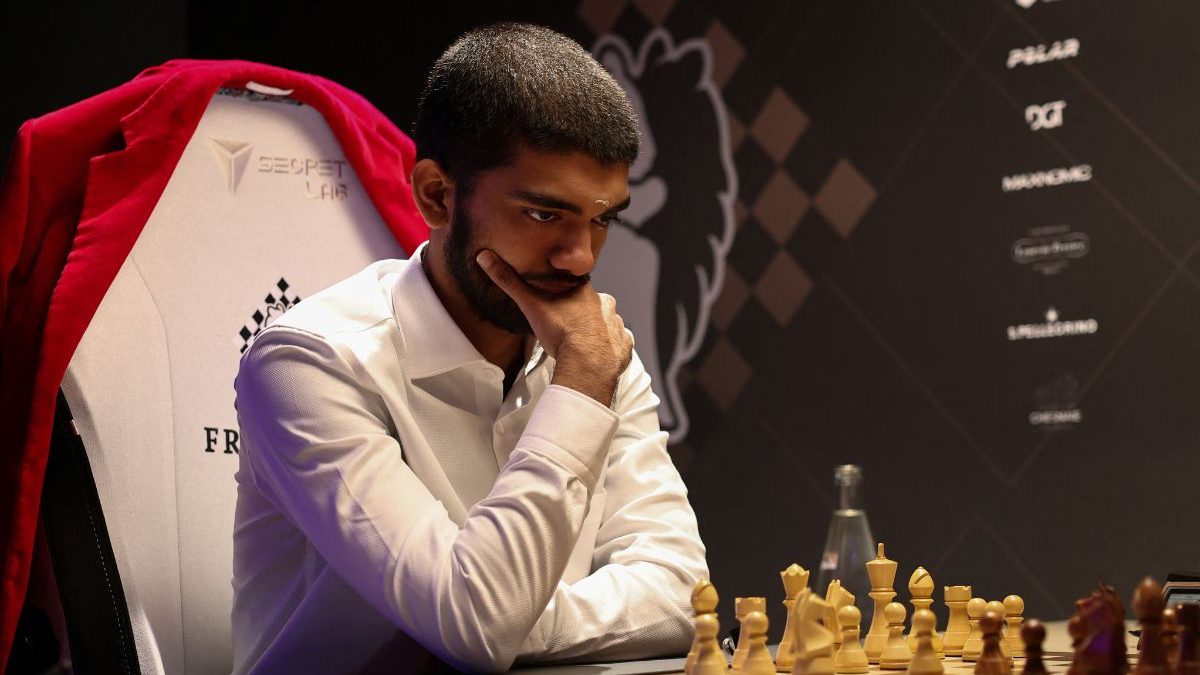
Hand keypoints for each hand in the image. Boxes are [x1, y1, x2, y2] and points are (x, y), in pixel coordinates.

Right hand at [476, 250, 631, 404]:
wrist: (587, 365)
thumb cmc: (562, 334)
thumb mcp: (531, 305)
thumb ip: (509, 282)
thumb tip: (485, 257)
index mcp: (586, 293)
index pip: (578, 287)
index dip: (568, 296)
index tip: (559, 306)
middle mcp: (606, 307)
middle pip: (596, 304)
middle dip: (584, 313)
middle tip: (568, 328)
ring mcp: (618, 327)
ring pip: (609, 323)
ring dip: (599, 330)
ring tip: (582, 344)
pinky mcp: (624, 347)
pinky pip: (619, 344)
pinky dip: (610, 349)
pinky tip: (598, 355)